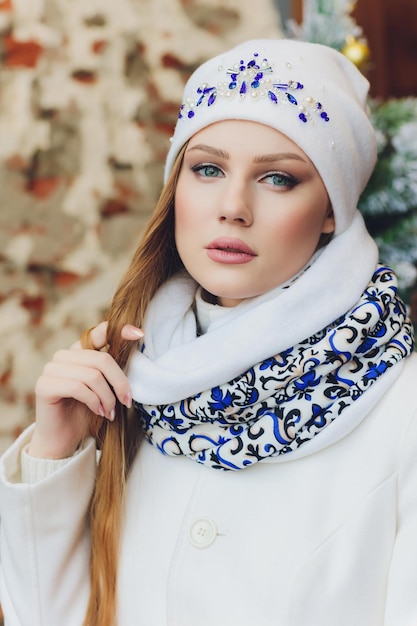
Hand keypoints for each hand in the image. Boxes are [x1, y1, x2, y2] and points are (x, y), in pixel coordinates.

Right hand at [29, 322, 142, 458]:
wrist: (64, 440)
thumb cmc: (87, 412)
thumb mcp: (105, 387)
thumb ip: (113, 369)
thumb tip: (135, 349)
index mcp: (79, 351)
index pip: (99, 333)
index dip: (119, 331)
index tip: (140, 334)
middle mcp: (63, 356)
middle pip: (102, 360)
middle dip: (119, 383)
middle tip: (126, 401)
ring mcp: (51, 369)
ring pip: (92, 376)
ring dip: (107, 397)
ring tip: (109, 412)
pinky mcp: (44, 385)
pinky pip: (77, 388)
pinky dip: (93, 401)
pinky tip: (98, 411)